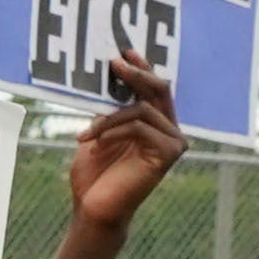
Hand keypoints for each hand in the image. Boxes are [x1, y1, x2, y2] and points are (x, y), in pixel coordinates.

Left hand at [72, 54, 189, 231]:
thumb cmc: (94, 174)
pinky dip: (112, 131)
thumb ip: (107, 109)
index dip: (141, 67)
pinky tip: (93, 143)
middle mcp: (169, 130)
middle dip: (135, 73)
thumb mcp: (97, 132)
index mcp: (154, 123)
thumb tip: (106, 77)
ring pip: (141, 110)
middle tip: (113, 62)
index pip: (153, 88)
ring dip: (108, 118)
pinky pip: (139, 127)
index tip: (124, 50)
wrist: (93, 207)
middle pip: (159, 89)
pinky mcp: (169, 153)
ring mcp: (172, 141)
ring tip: (86, 136)